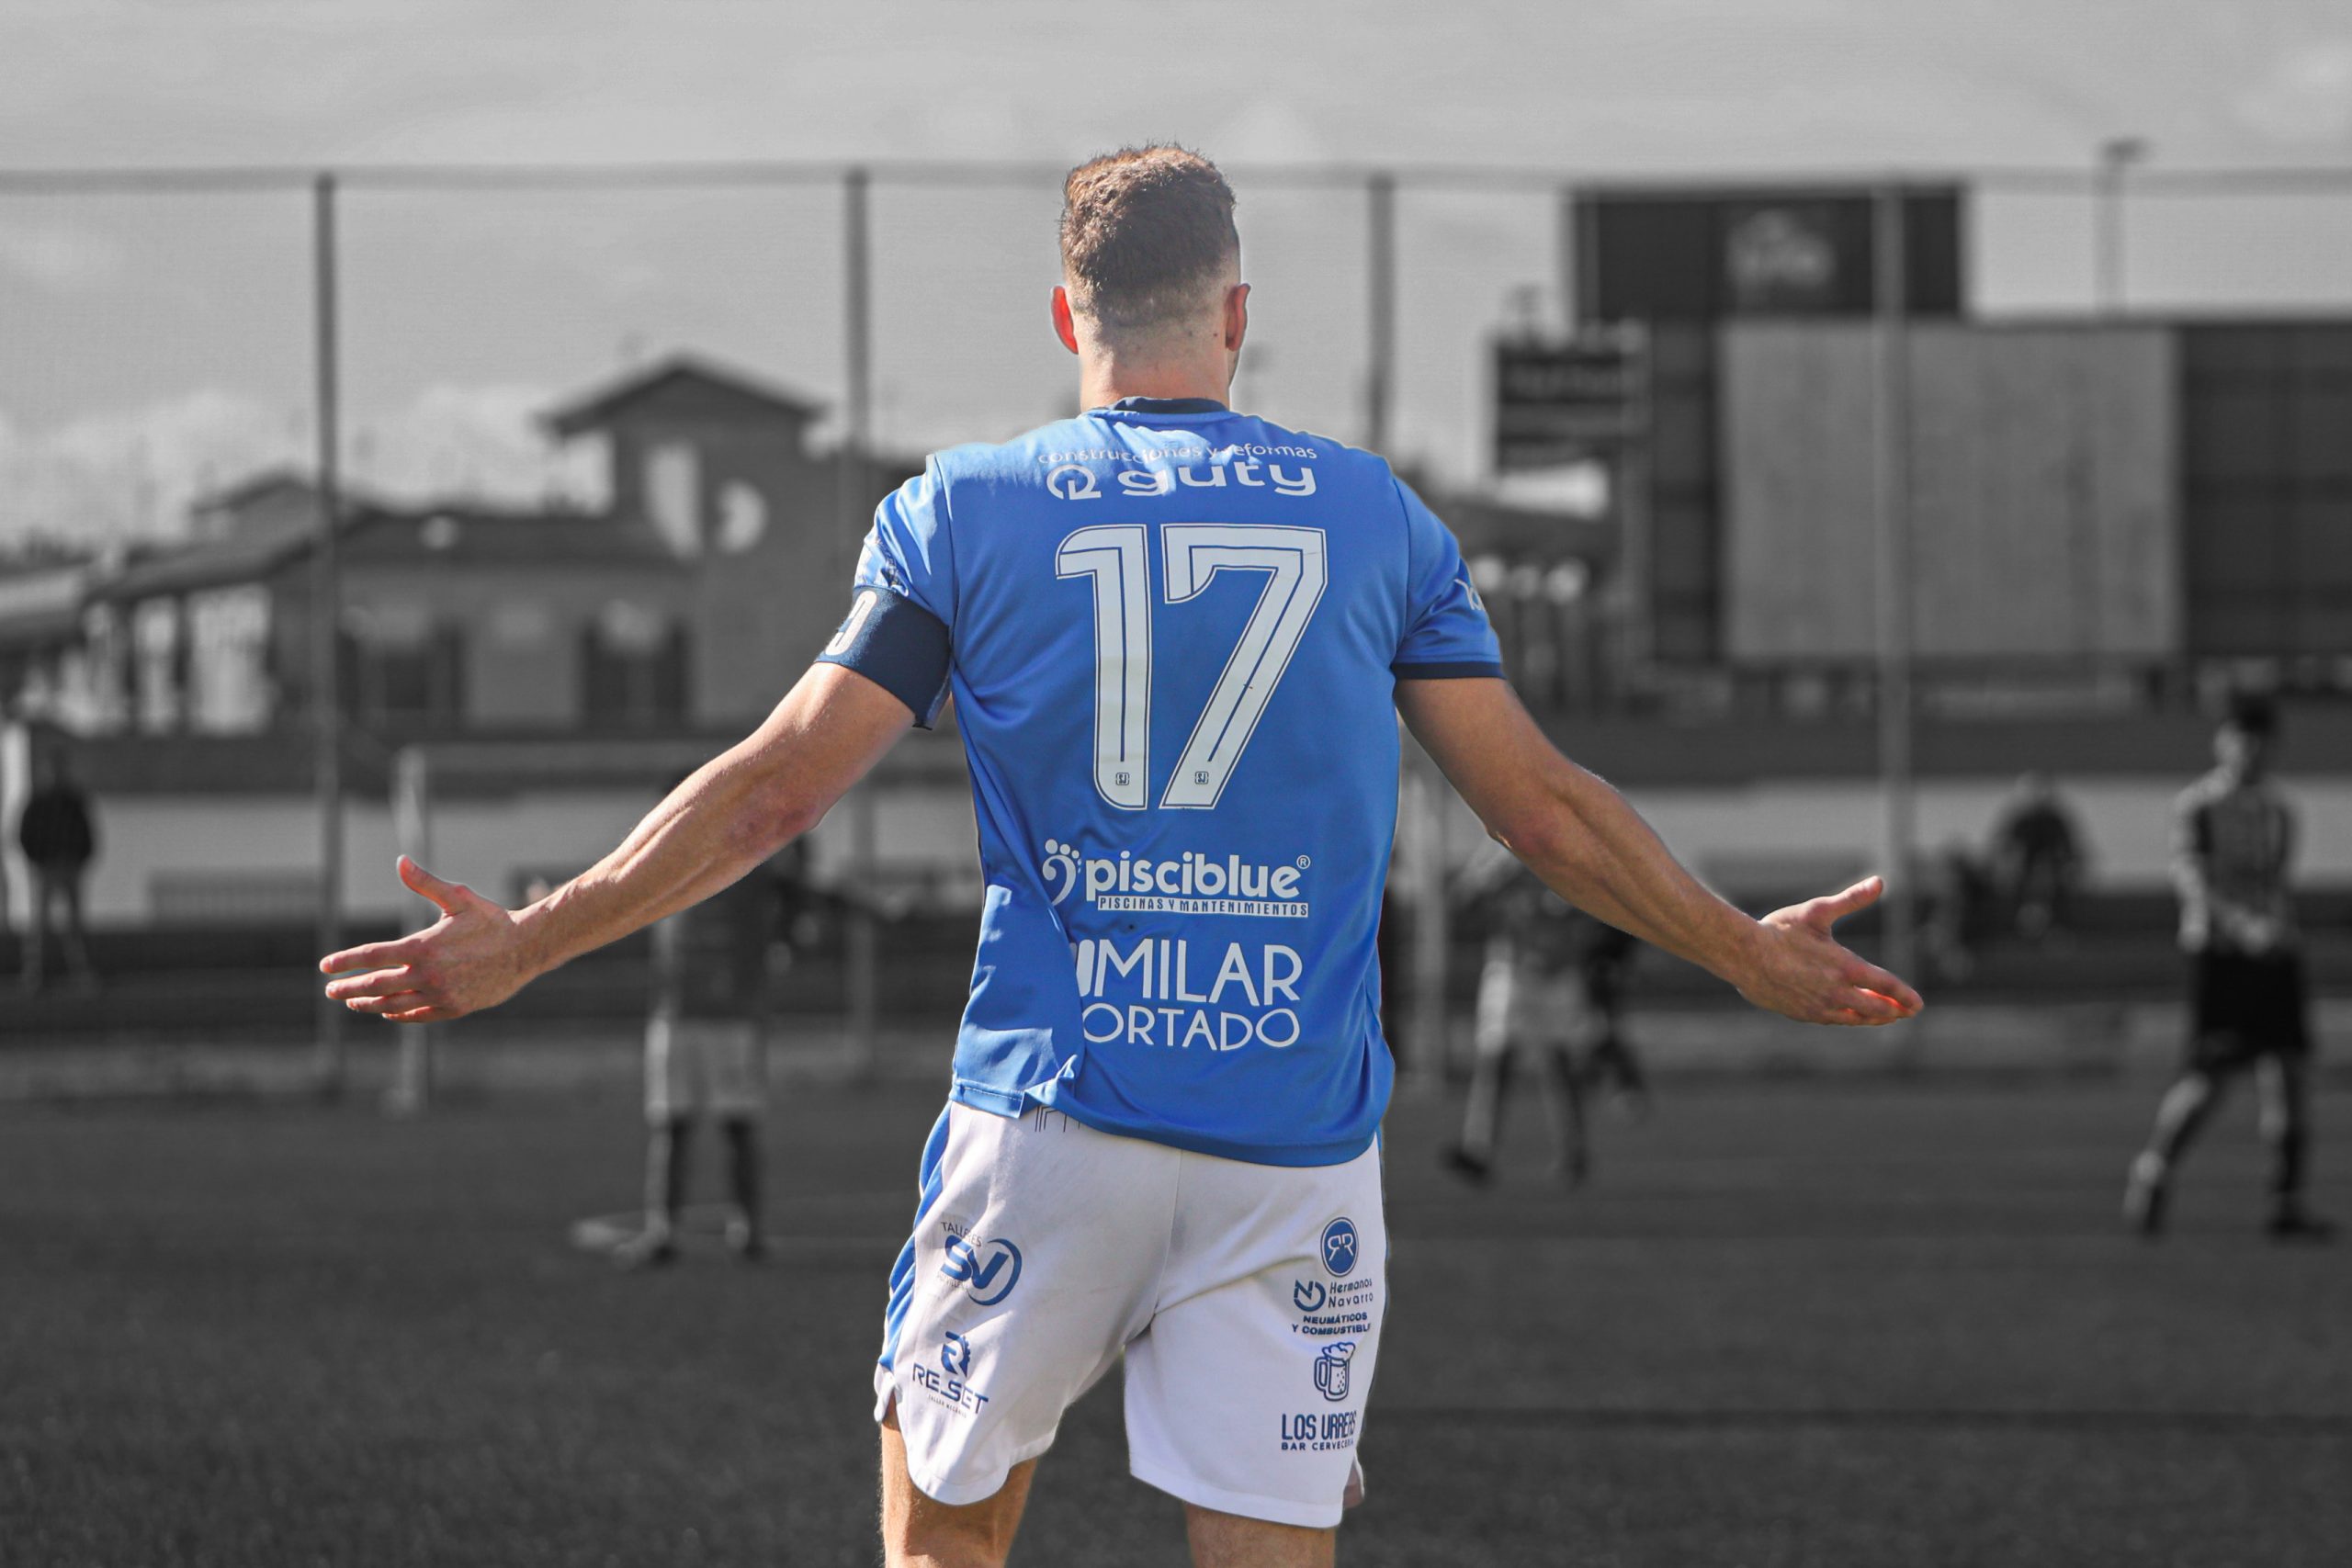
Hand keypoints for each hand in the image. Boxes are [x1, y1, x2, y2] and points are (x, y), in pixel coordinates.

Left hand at [318, 857, 536, 1023]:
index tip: (326, 966)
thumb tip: (400, 861)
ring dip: (369, 1004)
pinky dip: (398, 1014)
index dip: (346, 962)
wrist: (526, 949)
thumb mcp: (458, 898)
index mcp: (423, 947)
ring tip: (353, 1002)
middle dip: (349, 987)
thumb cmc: (492, 920)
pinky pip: (418, 1015)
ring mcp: (441, 994)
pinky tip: (387, 1011)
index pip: (372, 956)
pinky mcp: (454, 1008)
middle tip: (330, 989)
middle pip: (376, 984)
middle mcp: (428, 975)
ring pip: (394, 1004)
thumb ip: (425, 883)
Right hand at [1736, 876, 1924, 1026]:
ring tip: (1886, 1016)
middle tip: (1906, 1011)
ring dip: (1874, 1017)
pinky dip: (1849, 1018)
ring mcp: (1819, 1007)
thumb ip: (1852, 900)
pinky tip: (1851, 1014)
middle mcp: (1836, 992)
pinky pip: (1834, 1019)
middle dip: (1894, 1011)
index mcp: (1845, 967)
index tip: (1918, 1004)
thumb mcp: (1817, 911)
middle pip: (1876, 1009)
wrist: (1743, 955)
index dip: (1905, 995)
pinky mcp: (1803, 1014)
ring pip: (1856, 1018)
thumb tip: (1880, 882)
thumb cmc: (1779, 930)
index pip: (1885, 986)